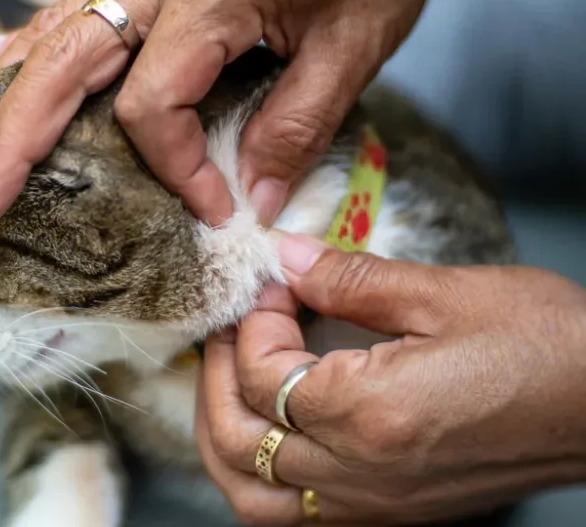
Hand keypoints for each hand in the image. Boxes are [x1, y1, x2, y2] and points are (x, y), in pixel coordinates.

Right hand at [0, 0, 453, 228]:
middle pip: (60, 70)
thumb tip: (251, 200)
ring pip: (55, 37)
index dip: (173, 167)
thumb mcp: (357, 38)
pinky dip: (30, 39)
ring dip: (1, 98)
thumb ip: (297, 124)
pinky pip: (80, 9)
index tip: (214, 205)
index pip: (152, 106)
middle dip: (9, 143)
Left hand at [196, 234, 585, 524]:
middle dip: (212, 377)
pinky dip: (261, 478)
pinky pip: (294, 517)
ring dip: (223, 439)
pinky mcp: (392, 515)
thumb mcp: (445, 293)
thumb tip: (286, 257)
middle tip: (229, 328)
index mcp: (369, 415)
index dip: (252, 320)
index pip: (260, 375)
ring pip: (252, 500)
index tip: (273, 284)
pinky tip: (271, 433)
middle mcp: (360, 475)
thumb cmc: (546, 345)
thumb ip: (349, 278)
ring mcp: (374, 506)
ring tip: (228, 382)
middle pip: (236, 443)